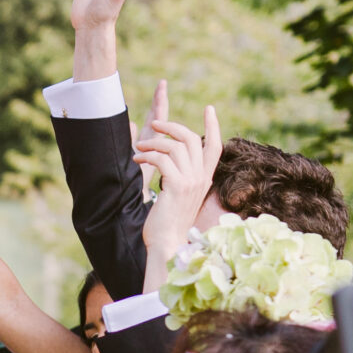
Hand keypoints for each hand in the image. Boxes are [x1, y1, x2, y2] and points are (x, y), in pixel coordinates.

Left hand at [138, 95, 220, 287]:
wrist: (166, 244)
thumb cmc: (167, 223)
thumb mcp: (178, 196)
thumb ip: (179, 176)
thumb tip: (172, 160)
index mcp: (204, 179)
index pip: (216, 146)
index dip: (213, 126)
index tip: (209, 109)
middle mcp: (201, 178)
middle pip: (193, 139)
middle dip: (172, 126)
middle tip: (155, 124)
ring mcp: (191, 181)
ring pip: (175, 146)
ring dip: (153, 143)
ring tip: (138, 149)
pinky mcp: (177, 186)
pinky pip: (162, 159)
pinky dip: (147, 155)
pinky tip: (137, 160)